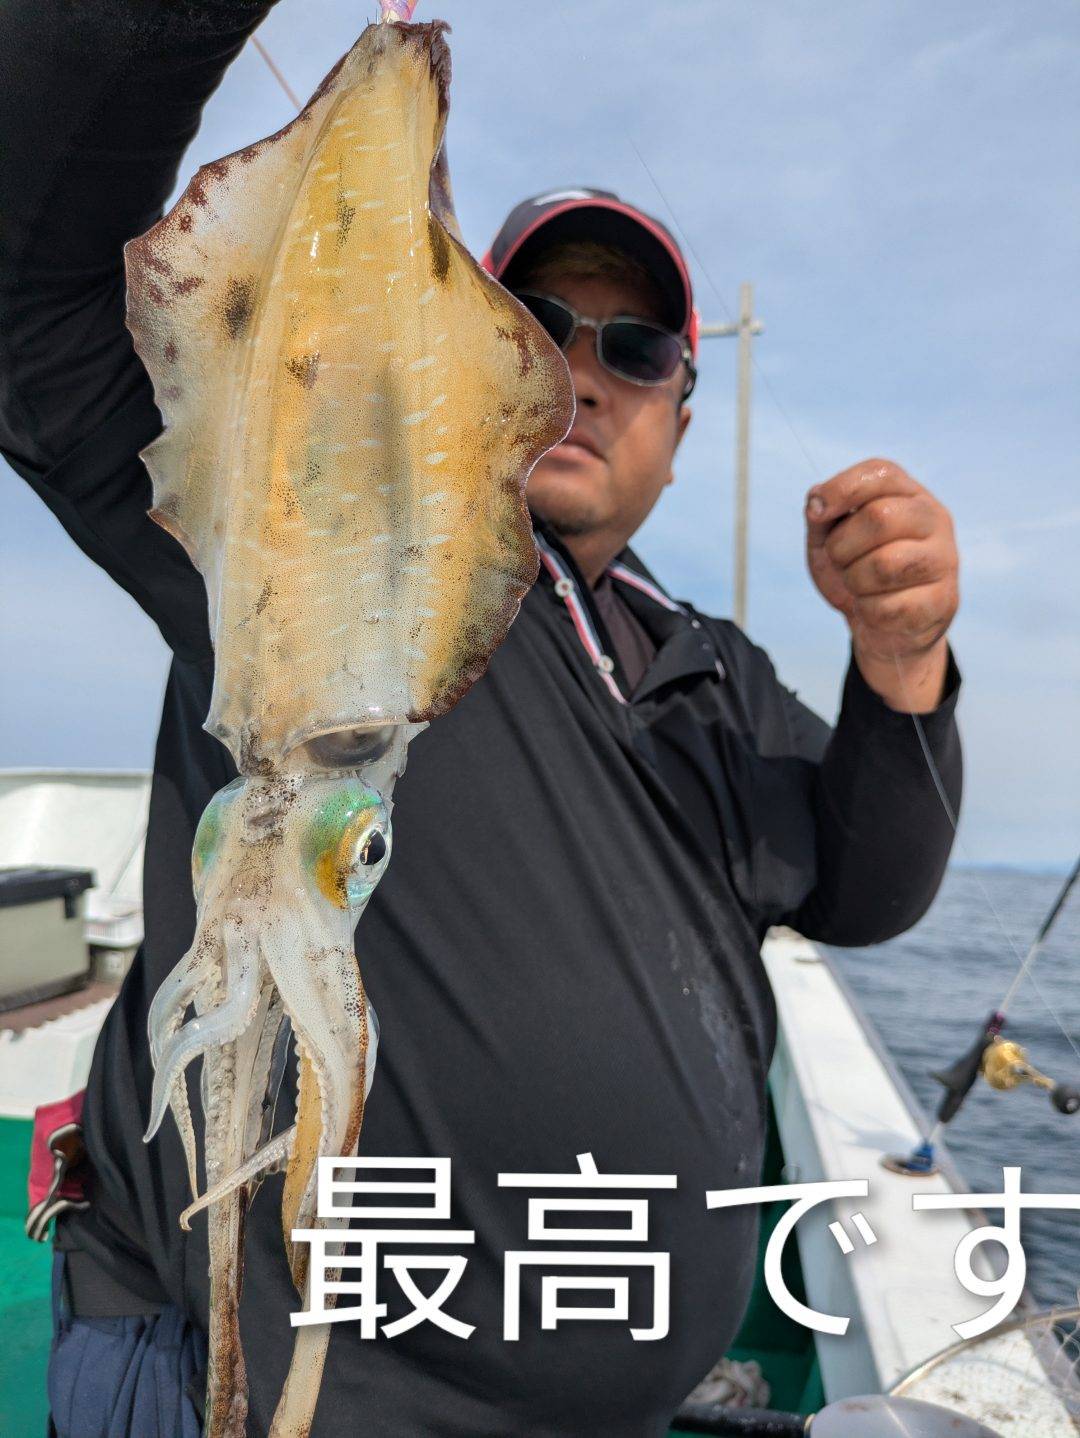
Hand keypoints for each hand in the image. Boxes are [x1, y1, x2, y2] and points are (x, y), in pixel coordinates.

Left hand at [805, 459, 958, 711]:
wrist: (887, 627)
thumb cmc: (858, 569)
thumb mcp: (831, 538)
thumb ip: (822, 514)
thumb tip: (816, 503)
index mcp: (909, 494)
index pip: (880, 473)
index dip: (841, 489)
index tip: (816, 514)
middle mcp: (934, 519)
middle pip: (880, 517)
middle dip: (842, 546)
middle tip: (840, 560)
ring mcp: (944, 560)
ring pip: (884, 565)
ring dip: (854, 580)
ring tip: (859, 584)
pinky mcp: (943, 602)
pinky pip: (888, 607)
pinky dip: (867, 611)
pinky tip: (876, 608)